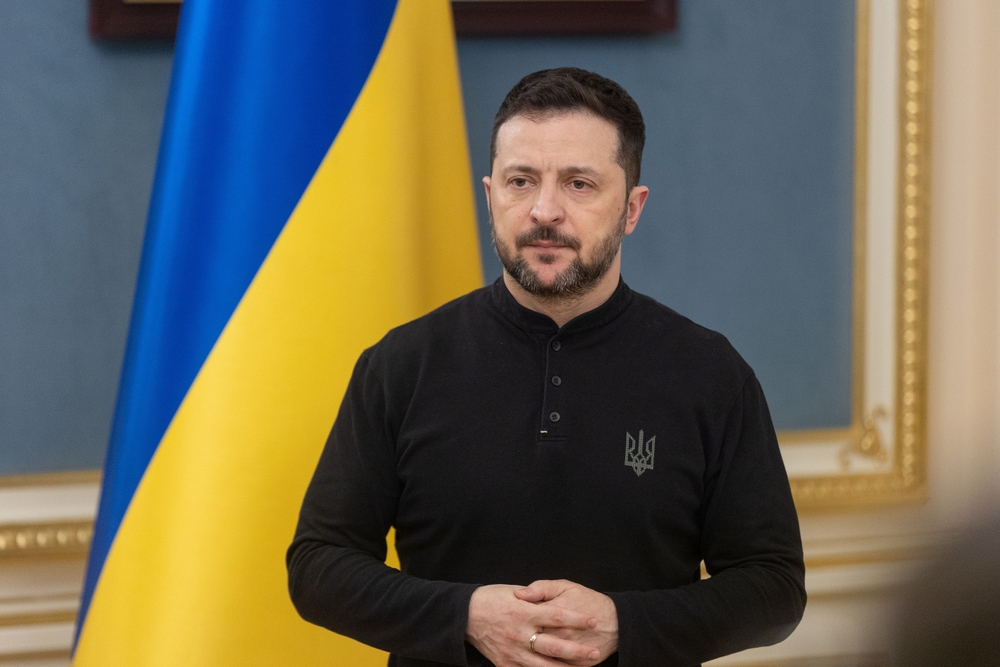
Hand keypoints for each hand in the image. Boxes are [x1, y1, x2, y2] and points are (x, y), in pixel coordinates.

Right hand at [466, 584, 601, 666]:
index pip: (558, 616)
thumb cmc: (490, 598)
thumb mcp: (513, 591)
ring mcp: (512, 652)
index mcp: (524, 612)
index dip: (577, 619)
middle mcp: (520, 634)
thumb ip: (535, 597)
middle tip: (595, 652)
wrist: (464, 615)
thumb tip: (554, 601)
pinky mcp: (504, 664)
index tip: (593, 621)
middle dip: (578, 651)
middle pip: (555, 646)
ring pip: (543, 666)